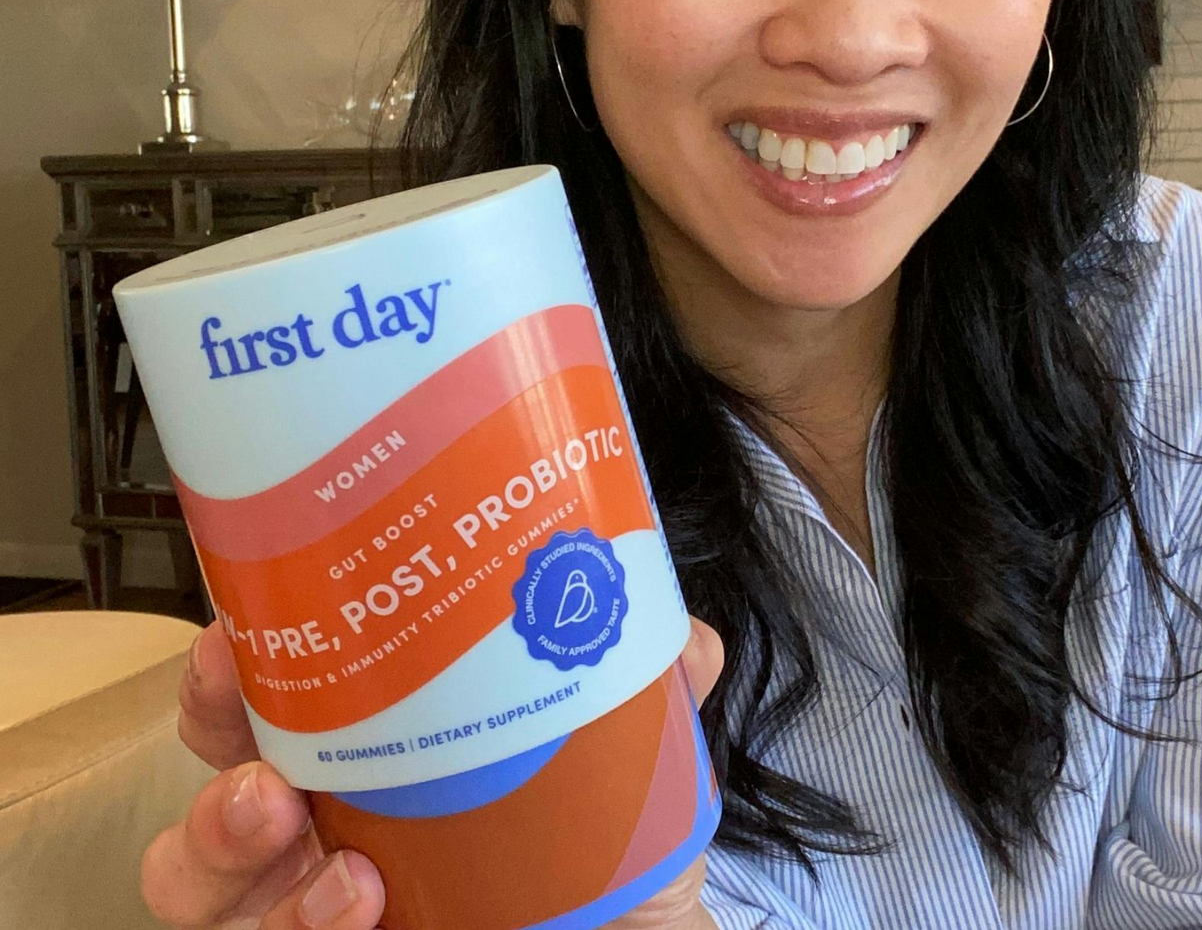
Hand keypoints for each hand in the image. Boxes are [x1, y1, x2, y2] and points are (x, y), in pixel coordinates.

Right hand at [145, 615, 725, 928]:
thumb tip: (686, 641)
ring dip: (221, 840)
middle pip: (217, 759)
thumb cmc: (604, 864)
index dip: (248, 650)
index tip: (246, 619)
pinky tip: (355, 897)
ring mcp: (308, 906)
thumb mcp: (630, 768)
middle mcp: (327, 822)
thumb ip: (654, 694)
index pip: (287, 687)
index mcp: (383, 746)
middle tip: (237, 694)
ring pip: (197, 878)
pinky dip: (297, 920)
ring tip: (281, 813)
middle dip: (210, 727)